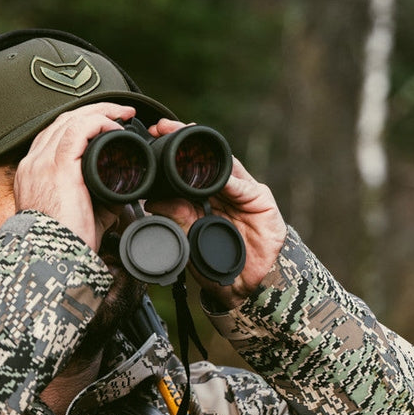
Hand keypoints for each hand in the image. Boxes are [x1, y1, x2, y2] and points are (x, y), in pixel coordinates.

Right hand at [13, 103, 136, 251]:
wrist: (53, 260)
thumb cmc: (65, 244)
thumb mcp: (79, 215)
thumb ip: (96, 198)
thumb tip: (118, 190)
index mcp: (33, 175)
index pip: (53, 136)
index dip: (80, 124)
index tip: (104, 125)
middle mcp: (33, 165)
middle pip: (61, 122)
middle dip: (93, 111)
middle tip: (120, 112)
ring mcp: (42, 164)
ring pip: (69, 120)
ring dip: (100, 111)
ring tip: (123, 113)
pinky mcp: (58, 168)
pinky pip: (78, 130)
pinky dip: (99, 123)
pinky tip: (116, 127)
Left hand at [145, 118, 287, 307]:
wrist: (249, 286)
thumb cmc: (220, 265)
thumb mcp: (191, 242)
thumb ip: (177, 220)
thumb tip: (152, 203)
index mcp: (203, 199)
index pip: (185, 170)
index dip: (170, 153)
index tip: (152, 137)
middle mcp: (223, 190)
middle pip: (204, 160)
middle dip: (184, 141)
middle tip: (164, 128)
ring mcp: (243, 192)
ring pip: (223, 165)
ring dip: (206, 151)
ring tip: (186, 137)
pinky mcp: (261, 200)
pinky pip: (243, 186)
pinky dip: (230, 180)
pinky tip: (216, 174)